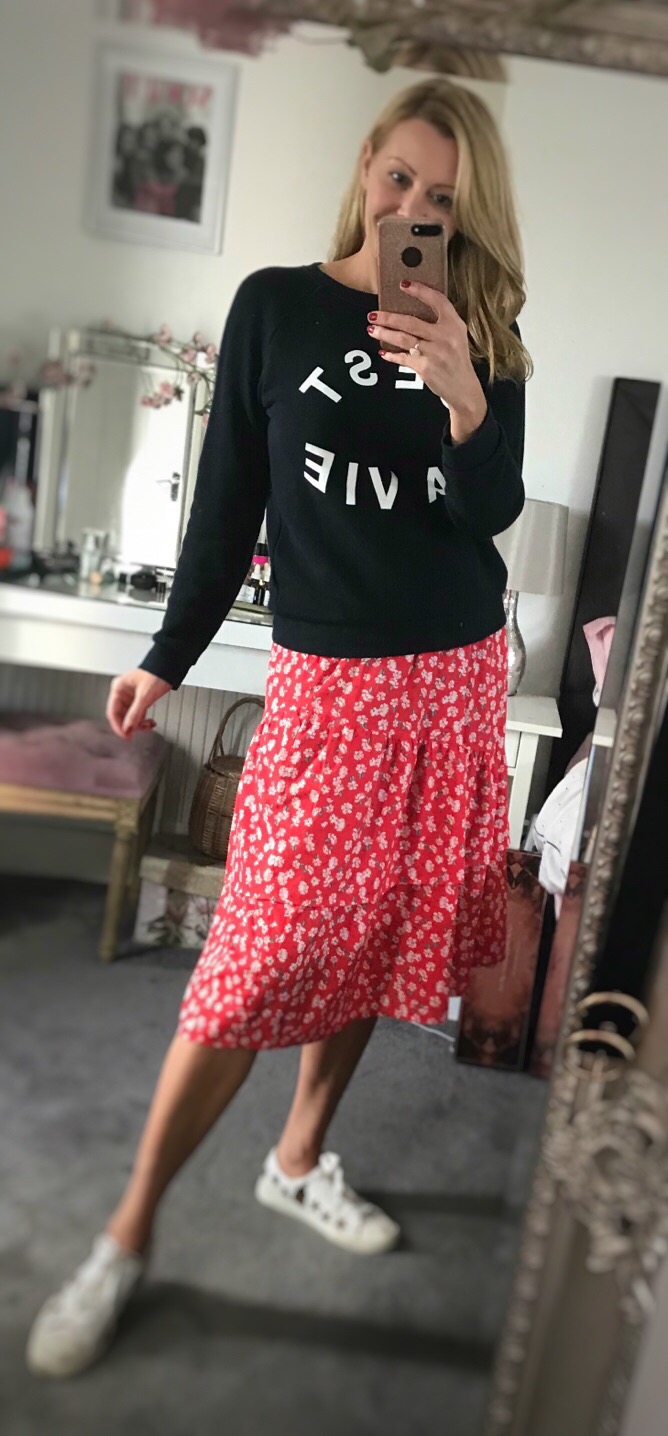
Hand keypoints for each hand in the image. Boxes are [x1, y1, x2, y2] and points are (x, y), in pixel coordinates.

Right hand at [106, 668, 171, 739]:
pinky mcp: (140, 699)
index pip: (112, 712)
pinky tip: (151, 722)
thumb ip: (135, 713)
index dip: (118, 726)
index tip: (125, 736)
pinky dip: (144, 720)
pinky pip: (138, 714)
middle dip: (129, 725)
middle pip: (121, 716)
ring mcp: (131, 696)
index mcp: (118, 688)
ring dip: (138, 724)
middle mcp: (123, 692)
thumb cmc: (157, 673)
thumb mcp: (145, 696)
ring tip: (148, 726)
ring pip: (130, 717)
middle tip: (135, 735)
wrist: (171, 666)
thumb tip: (128, 729)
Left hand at [368, 281, 487, 440]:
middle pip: (411, 321)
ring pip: (403, 339)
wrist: (463, 387)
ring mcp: (435, 352)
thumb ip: (440, 323)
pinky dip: (391, 355)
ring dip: (384, 333)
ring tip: (371, 329)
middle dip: (388, 317)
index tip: (404, 284)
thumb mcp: (456, 336)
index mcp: (454, 324)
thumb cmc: (456, 359)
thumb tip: (411, 311)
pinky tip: (384, 352)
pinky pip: (403, 357)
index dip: (420, 291)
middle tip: (373, 314)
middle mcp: (445, 336)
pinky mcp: (426, 368)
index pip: (437, 300)